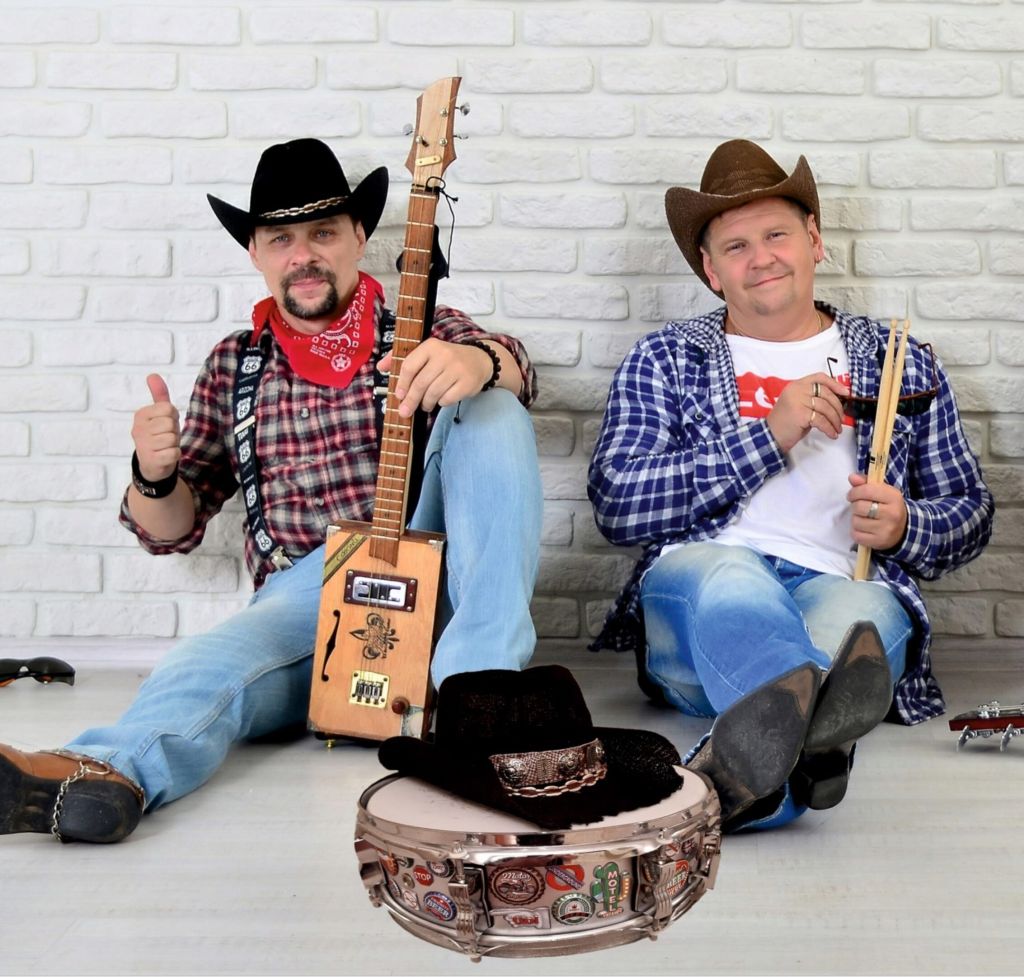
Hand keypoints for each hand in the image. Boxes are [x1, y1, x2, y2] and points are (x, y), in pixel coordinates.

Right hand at [131, 374, 180, 480]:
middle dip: (173, 432)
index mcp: (140, 415)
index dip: (173, 418)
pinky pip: (174, 452)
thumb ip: (159, 395)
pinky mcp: (151, 460)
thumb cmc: (159, 436)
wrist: (152, 465)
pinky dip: (175, 455)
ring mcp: (143, 445)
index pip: (168, 408)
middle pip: (171, 424)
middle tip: (165, 438)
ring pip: (173, 438)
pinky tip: (165, 456)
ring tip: (165, 447)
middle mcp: (138, 429)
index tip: (165, 425)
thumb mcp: (159, 415)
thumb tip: (153, 374)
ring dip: (174, 444)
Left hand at [379, 338, 493, 417]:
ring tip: (425, 405)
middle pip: (421, 383)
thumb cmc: (446, 358)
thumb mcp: (426, 352)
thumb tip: (380, 367)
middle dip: (411, 400)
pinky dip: (441, 403)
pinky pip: (447, 399)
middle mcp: (444, 355)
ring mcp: (457, 369)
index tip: (399, 395)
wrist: (479, 360)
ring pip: (433, 393)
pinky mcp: (467, 383)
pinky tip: (441, 400)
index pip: (410, 365)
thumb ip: (401, 358)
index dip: (402, 383)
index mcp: (430, 346)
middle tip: (405, 411)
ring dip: (425, 403)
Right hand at [766, 372, 849, 452]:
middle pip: (826, 394)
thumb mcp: (799, 404)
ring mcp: (798, 401)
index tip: (846, 393)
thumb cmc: (786, 422)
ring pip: (826, 408)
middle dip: (838, 408)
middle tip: (841, 419)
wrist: (771, 435)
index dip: (835, 384)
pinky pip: (822, 420)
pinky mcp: (801, 414)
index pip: (819, 378)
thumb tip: (837, 401)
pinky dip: (829, 428)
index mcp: (796, 385)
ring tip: (836, 429)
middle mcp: (797, 390)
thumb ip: (813, 398)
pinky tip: (831, 434)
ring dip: (835, 420)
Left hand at [847, 473, 907, 551]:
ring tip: (863, 518)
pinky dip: (855, 531)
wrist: (904, 529)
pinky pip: (856, 535)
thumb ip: (866, 483)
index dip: (854, 492)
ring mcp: (886, 529)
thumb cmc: (888, 507)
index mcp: (894, 497)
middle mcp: (892, 514)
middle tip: (858, 507)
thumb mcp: (882, 491)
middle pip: (859, 507)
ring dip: (855, 519)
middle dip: (854, 505)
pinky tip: (864, 528)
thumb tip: (852, 477)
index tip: (852, 495)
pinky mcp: (879, 542)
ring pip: (856, 521)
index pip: (867, 491)